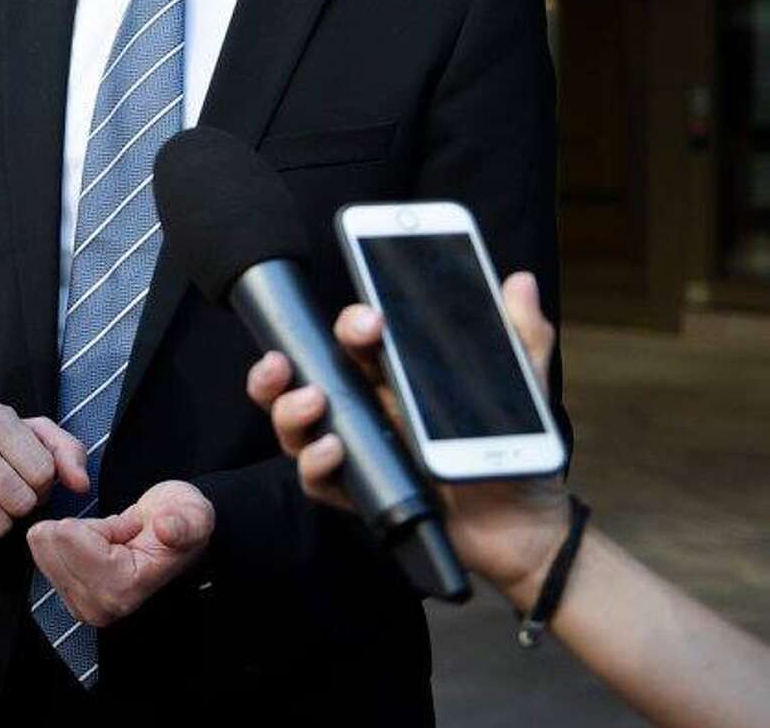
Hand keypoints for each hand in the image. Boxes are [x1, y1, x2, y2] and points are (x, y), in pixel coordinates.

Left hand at [26, 479, 214, 626]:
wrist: (172, 533)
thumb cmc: (180, 525)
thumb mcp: (195, 516)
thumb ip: (183, 524)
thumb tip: (166, 528)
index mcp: (122, 591)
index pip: (69, 538)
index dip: (101, 526)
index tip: (129, 535)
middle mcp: (96, 607)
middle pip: (49, 541)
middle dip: (85, 530)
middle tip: (118, 539)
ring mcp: (79, 604)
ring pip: (41, 542)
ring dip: (76, 534)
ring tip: (110, 543)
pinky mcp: (65, 594)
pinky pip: (40, 547)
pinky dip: (66, 540)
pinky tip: (97, 548)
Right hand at [244, 269, 573, 606]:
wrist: (528, 527)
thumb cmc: (518, 456)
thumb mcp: (522, 389)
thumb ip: (520, 335)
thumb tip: (520, 282)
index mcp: (397, 376)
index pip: (352, 340)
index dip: (348, 324)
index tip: (369, 319)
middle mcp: (367, 409)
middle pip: (302, 380)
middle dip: (281, 365)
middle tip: (286, 359)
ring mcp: (361, 450)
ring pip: (295, 425)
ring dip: (288, 410)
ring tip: (311, 401)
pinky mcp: (364, 493)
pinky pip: (319, 480)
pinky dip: (315, 463)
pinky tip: (334, 450)